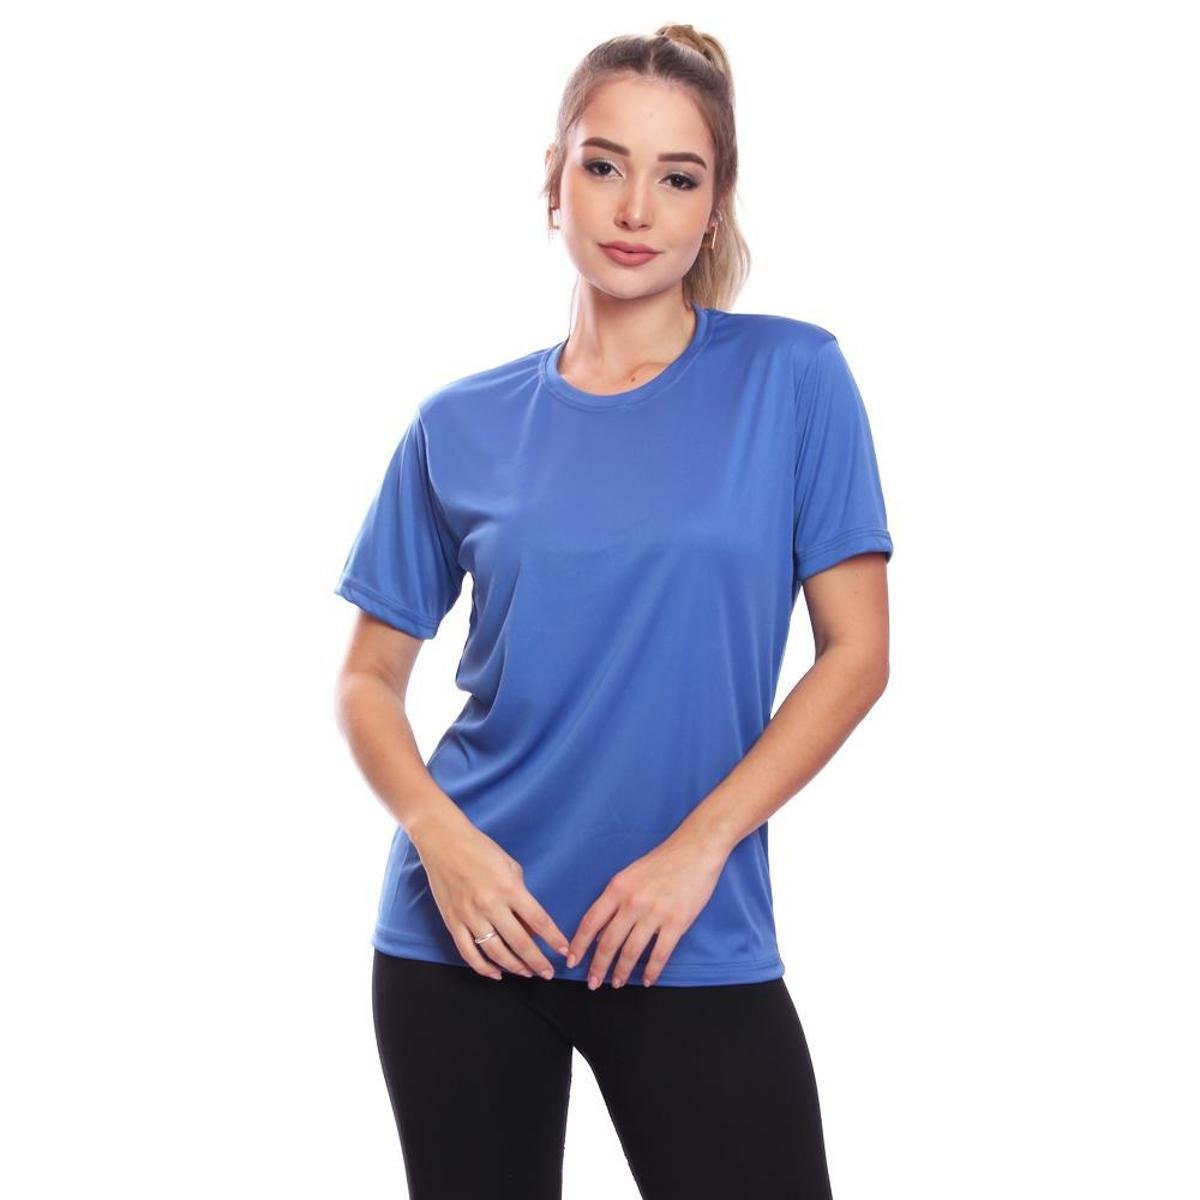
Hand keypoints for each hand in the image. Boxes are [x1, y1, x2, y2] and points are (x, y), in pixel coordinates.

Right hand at [412, 812, 570, 981]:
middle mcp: (491, 904)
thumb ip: (522, 896)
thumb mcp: (510, 866)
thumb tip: (529, 926)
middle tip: (548, 972)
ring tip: (526, 973)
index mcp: (509, 887)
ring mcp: (470, 915)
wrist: (443, 841)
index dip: (554, 939)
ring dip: (514, 967)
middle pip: (520, 942)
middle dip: (537, 961)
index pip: (539, 920)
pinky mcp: (453, 922)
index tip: (564, 951)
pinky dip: (483, 968)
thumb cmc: (481, 849)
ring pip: (495, 952)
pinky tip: (496, 973)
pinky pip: (469, 953)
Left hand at [566, 833, 728, 987]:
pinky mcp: (677, 922)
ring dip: (622, 972)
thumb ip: (614, 900)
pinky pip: (660, 954)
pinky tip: (648, 980)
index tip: (572, 961)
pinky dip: (652, 971)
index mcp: (617, 888)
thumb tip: (601, 932)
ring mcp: (655, 913)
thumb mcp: (630, 875)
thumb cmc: (662, 860)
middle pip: (608, 942)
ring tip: (617, 983)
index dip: (579, 944)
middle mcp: (632, 902)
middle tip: (593, 983)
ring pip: (631, 952)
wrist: (696, 849)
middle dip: (598, 967)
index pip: (591, 922)